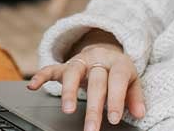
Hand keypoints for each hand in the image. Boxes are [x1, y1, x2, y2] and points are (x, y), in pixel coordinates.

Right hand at [27, 41, 144, 130]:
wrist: (105, 51)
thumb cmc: (118, 72)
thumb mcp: (131, 81)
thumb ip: (135, 96)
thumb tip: (140, 113)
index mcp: (117, 63)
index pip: (117, 80)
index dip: (116, 99)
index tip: (114, 119)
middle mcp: (98, 59)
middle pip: (95, 81)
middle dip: (93, 107)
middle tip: (91, 128)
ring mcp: (80, 61)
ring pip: (73, 72)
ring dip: (69, 91)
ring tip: (68, 110)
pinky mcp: (65, 65)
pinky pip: (51, 68)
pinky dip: (41, 76)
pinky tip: (33, 86)